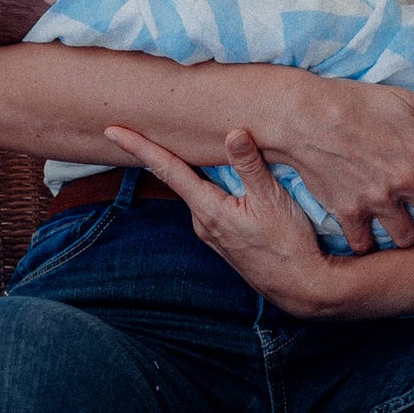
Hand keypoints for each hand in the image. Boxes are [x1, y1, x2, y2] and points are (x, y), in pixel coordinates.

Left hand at [104, 125, 341, 317]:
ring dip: (200, 171)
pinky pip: (212, 204)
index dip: (138, 146)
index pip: (166, 169)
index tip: (112, 129)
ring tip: (203, 148)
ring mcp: (212, 234)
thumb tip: (231, 132)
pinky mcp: (225, 240)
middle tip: (153, 125)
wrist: (301, 287)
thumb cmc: (289, 244)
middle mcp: (202, 222)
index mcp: (208, 209)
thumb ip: (250, 165)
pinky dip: (214, 188)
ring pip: (200, 191)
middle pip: (181, 177)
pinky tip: (230, 181)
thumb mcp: (273, 199)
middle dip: (169, 153)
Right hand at [265, 79, 413, 256]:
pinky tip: (372, 234)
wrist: (304, 116)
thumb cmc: (355, 102)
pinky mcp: (349, 213)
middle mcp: (405, 182)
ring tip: (408, 228)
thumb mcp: (406, 99)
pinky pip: (367, 245)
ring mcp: (376, 201)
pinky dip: (371, 244)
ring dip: (412, 236)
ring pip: (409, 240)